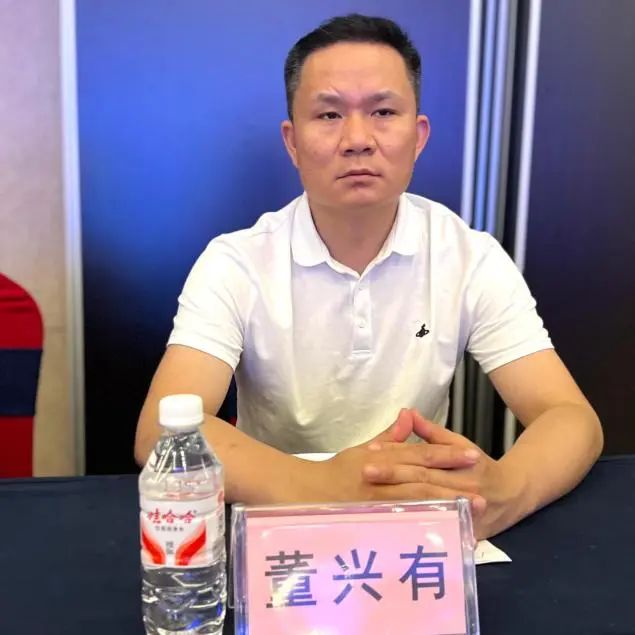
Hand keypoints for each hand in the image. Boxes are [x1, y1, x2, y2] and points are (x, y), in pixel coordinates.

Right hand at [315, 410, 485, 510]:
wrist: (306, 491)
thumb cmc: (337, 470)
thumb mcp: (364, 448)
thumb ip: (390, 436)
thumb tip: (409, 414)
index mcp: (383, 458)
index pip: (419, 455)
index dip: (446, 455)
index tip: (471, 456)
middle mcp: (382, 478)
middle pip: (423, 479)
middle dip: (454, 485)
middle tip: (483, 491)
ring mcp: (377, 501)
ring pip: (415, 502)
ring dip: (445, 506)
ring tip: (471, 510)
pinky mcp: (371, 520)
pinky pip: (400, 523)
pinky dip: (422, 526)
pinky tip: (443, 530)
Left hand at [363, 409, 523, 538]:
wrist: (512, 496)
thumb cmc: (479, 466)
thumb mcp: (459, 444)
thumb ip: (432, 431)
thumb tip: (407, 413)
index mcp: (460, 462)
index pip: (423, 456)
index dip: (398, 453)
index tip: (372, 450)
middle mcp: (462, 487)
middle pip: (422, 481)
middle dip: (393, 477)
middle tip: (365, 471)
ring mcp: (463, 512)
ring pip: (427, 507)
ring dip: (398, 502)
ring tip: (371, 497)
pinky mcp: (463, 533)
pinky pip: (436, 531)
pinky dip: (415, 528)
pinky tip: (392, 524)